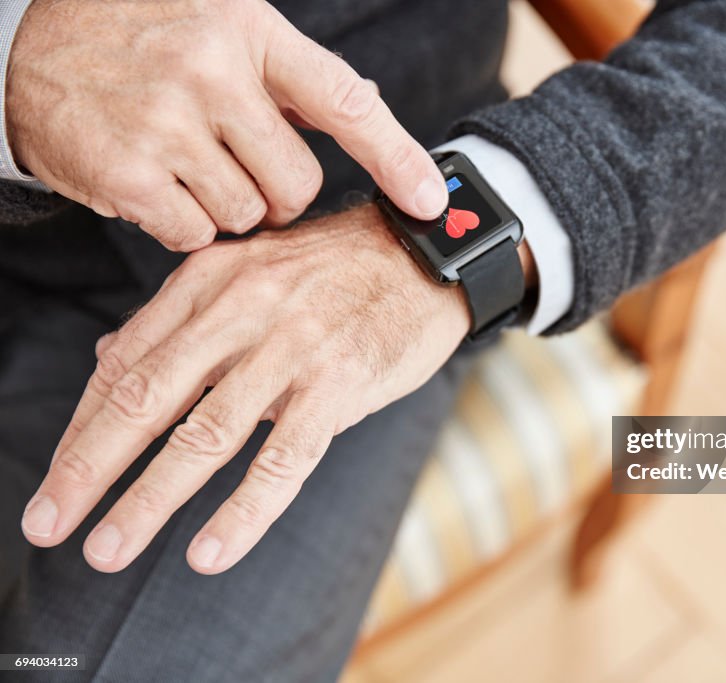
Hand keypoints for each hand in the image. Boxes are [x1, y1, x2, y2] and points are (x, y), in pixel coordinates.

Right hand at [6, 0, 445, 250]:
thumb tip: (372, 109)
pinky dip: (183, 224)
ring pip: (246, 216)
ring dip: (226, 206)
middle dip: (275, 192)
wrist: (30, 49)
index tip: (431, 202)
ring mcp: (166, 123)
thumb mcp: (226, 32)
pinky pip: (194, 236)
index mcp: (250, 33)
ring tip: (186, 163)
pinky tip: (156, 183)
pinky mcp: (126, 173)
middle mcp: (211, 72)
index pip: (343, 102)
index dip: (396, 157)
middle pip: (295, 186)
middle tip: (235, 162)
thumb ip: (294, 79)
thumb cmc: (147, 41)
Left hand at [20, 205, 470, 572]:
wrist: (426, 255)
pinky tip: (209, 551)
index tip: (59, 474)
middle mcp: (241, 308)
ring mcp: (290, 347)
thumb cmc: (338, 271)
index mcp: (210, 279)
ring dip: (150, 498)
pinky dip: (243, 511)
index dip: (83, 425)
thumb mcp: (251, 271)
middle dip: (89, 467)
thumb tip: (110, 357)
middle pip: (147, 398)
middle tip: (48, 522)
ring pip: (206, 434)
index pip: (125, 361)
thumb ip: (182, 317)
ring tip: (109, 547)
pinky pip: (282, 459)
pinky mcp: (338, 383)